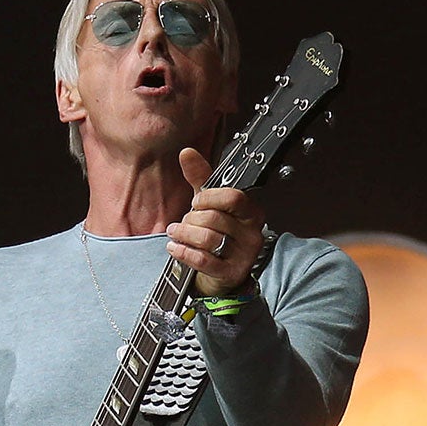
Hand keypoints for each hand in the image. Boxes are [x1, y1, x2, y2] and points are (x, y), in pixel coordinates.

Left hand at [167, 146, 266, 295]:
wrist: (221, 273)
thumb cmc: (217, 235)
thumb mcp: (209, 204)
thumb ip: (201, 178)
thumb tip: (186, 152)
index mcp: (251, 212)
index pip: (233, 197)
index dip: (209, 197)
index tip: (196, 200)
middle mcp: (252, 233)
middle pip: (216, 218)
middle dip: (191, 218)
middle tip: (183, 222)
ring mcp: (244, 255)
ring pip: (208, 239)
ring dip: (184, 234)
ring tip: (175, 233)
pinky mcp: (230, 273)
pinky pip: (203, 260)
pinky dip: (183, 252)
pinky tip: (174, 247)